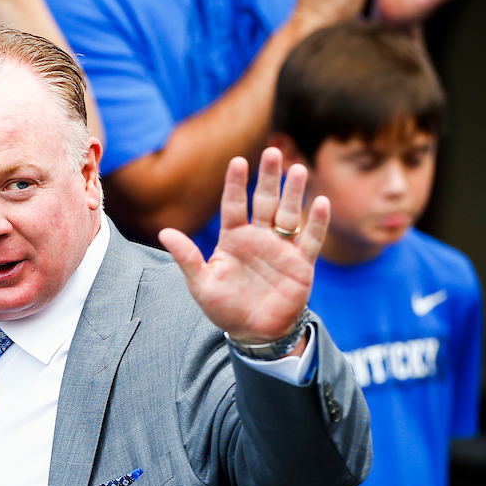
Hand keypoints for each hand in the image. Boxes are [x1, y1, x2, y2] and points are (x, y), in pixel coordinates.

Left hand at [158, 148, 329, 343]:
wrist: (253, 332)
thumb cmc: (224, 307)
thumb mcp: (201, 283)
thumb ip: (187, 257)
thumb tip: (164, 232)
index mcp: (232, 238)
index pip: (233, 205)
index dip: (236, 184)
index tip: (238, 161)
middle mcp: (258, 238)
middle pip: (264, 202)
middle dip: (268, 178)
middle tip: (272, 152)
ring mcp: (281, 249)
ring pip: (289, 214)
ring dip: (293, 193)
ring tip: (297, 169)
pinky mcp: (301, 265)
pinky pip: (310, 241)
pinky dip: (317, 223)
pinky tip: (321, 203)